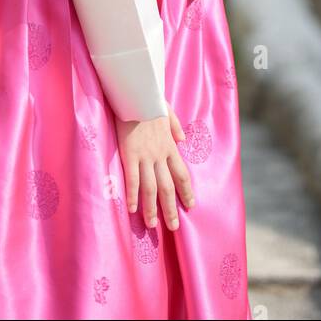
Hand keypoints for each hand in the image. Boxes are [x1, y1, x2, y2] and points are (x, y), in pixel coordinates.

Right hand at [115, 100, 195, 232]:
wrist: (137, 93)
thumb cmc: (149, 100)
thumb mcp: (168, 111)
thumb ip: (176, 126)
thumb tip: (182, 140)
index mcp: (170, 146)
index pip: (182, 174)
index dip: (186, 191)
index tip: (190, 205)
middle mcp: (160, 155)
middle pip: (168, 187)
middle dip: (171, 209)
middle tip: (173, 227)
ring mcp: (145, 156)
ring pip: (151, 188)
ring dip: (152, 208)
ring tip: (152, 225)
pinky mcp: (130, 154)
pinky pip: (132, 179)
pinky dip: (133, 196)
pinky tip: (132, 209)